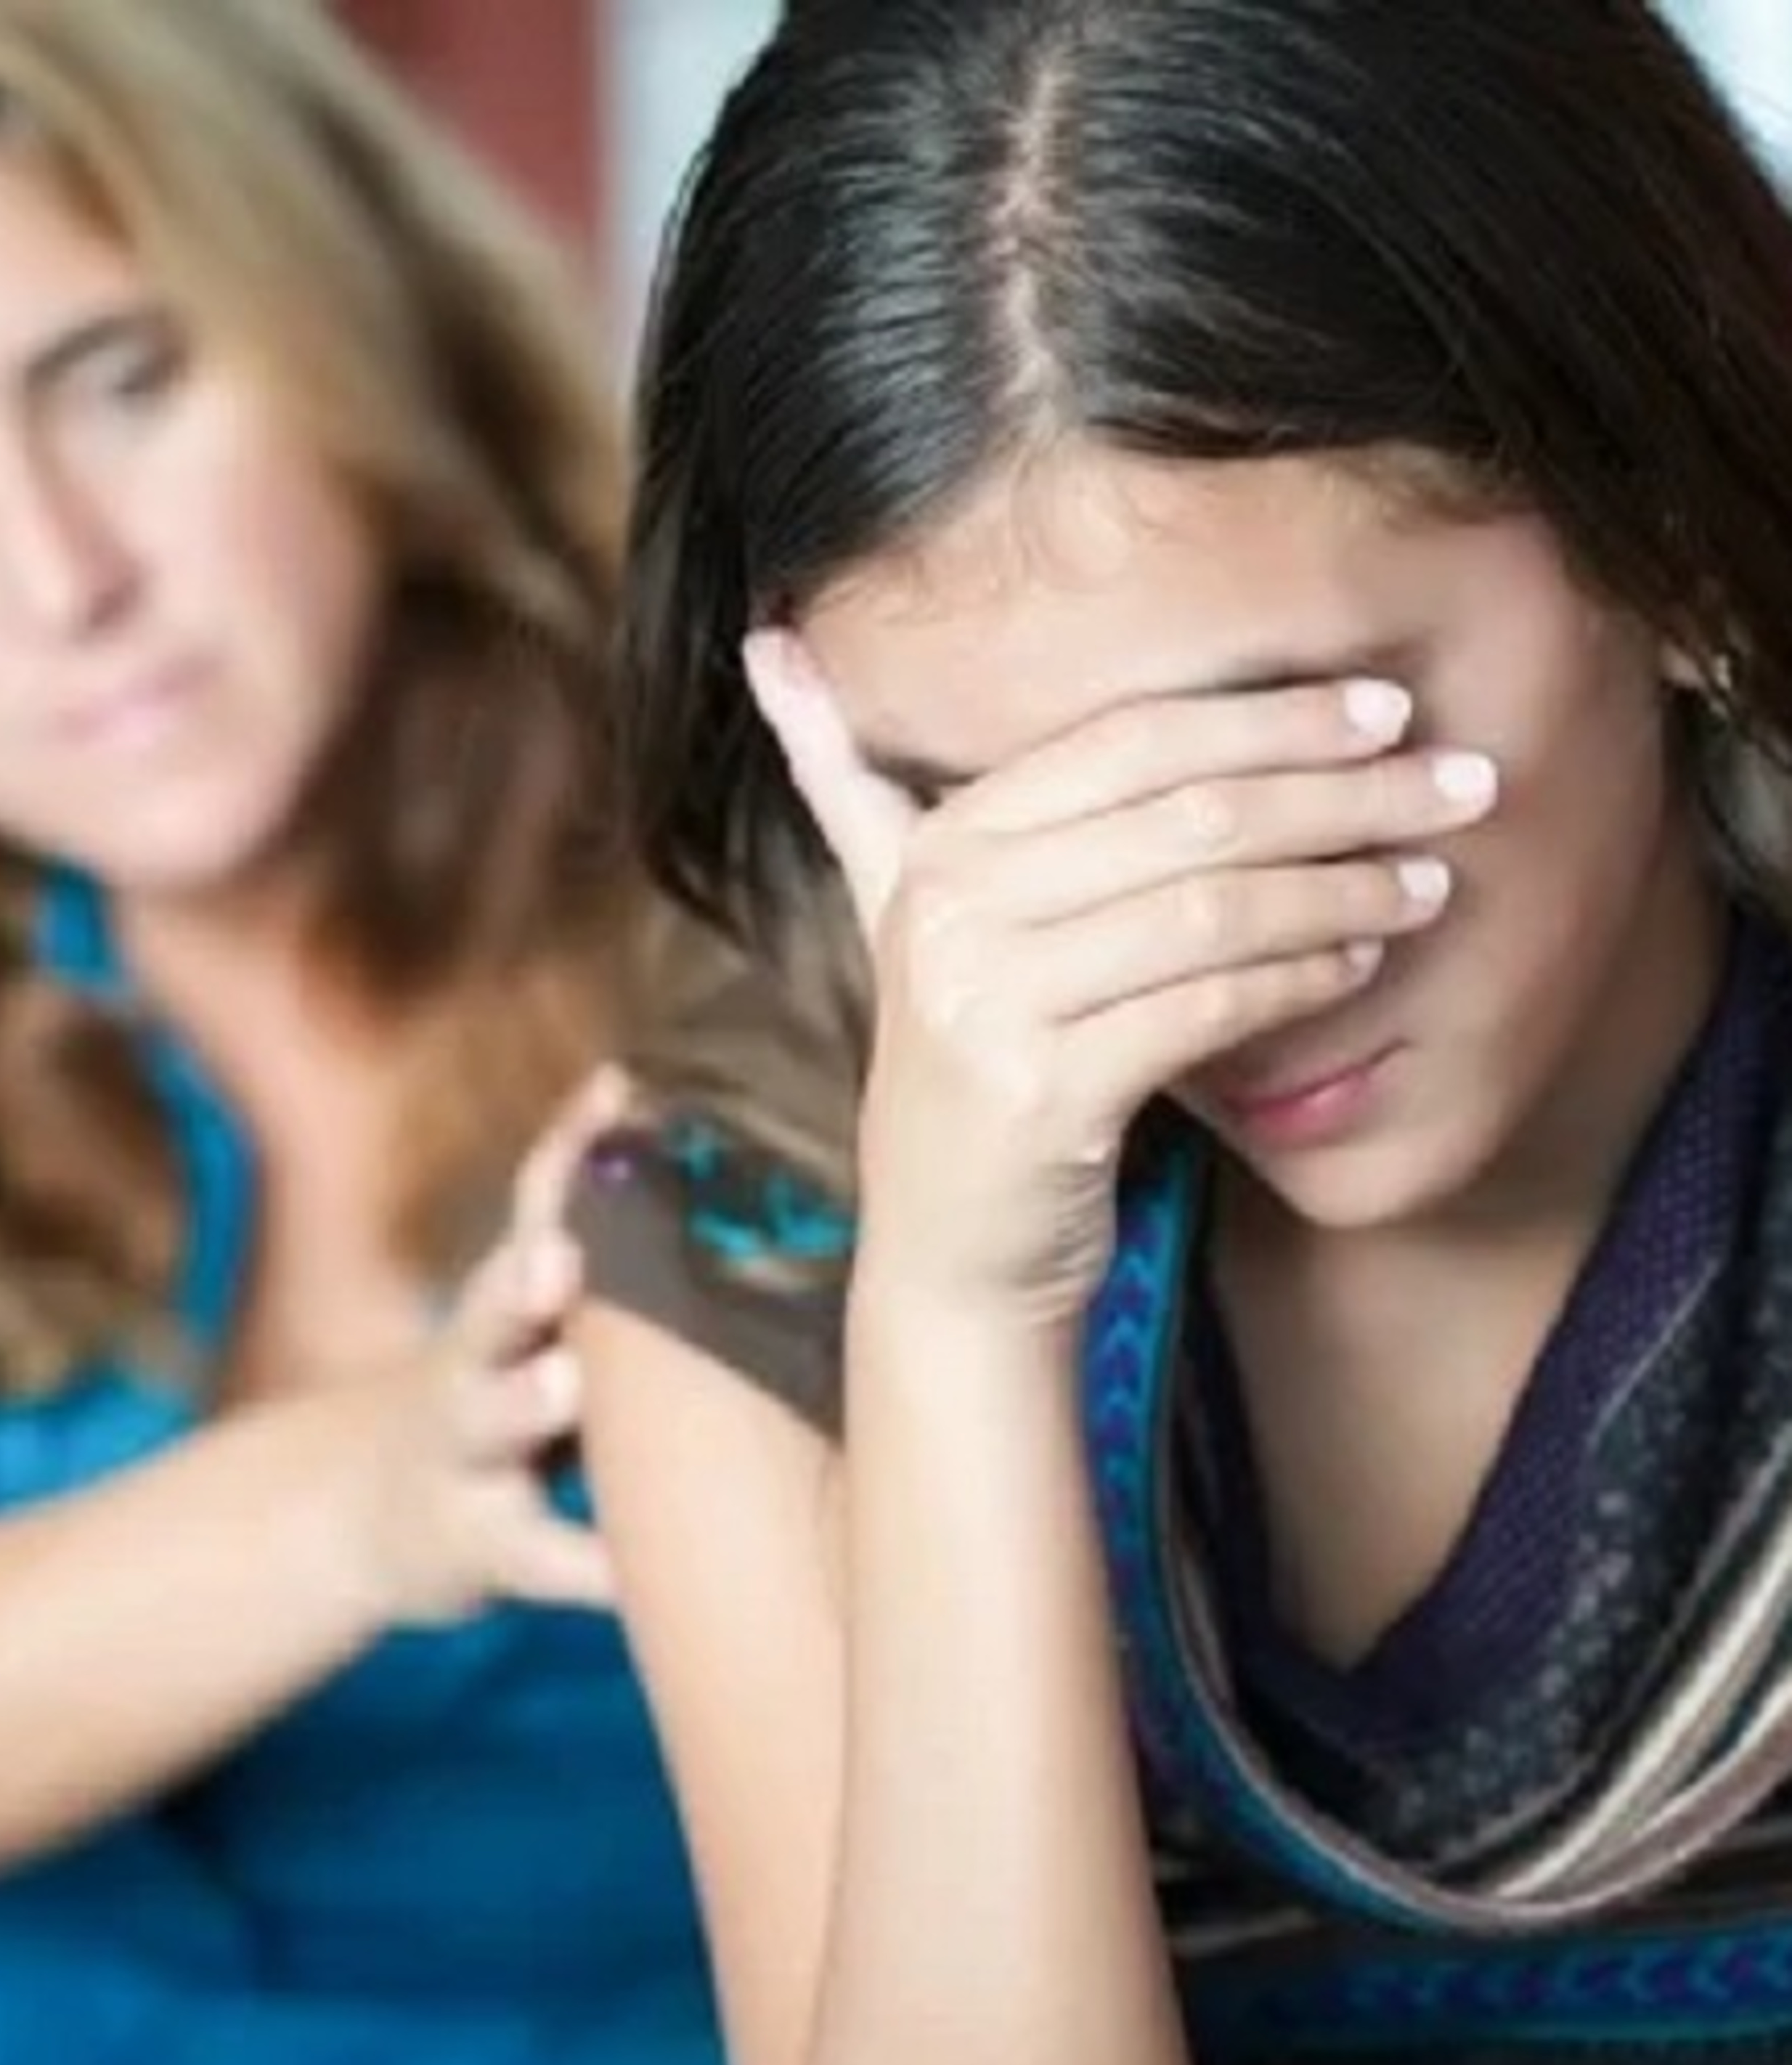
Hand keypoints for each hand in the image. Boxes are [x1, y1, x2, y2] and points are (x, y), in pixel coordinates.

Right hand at [330, 1066, 631, 1625]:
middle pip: (490, 1310)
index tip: (620, 1093)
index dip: (572, 1148)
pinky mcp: (479, 1548)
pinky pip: (539, 1558)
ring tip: (560, 1383)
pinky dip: (586, 1566)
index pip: (536, 1204)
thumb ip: (576, 1225)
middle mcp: (474, 1364)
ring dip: (521, 1401)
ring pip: (490, 1425)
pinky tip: (633, 1576)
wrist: (365, 1513)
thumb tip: (648, 1097)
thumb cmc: (490, 1387)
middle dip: (522, 1280)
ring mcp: (465, 1458)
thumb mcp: (520, 1308)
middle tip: (558, 1255)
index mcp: (506, 1295)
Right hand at [744, 631, 1496, 1320]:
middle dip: (1341, 790)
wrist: (948, 1249)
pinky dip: (1296, 978)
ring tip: (1431, 880)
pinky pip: (1205, 1006)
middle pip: (1185, 814)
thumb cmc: (967, 1066)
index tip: (1384, 710)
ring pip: (1208, 906)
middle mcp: (951, 912)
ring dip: (1342, 886)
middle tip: (1458, 783)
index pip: (1128, 744)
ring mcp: (989, 1004)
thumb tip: (771, 650)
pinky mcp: (1042, 1094)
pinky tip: (1361, 965)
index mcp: (939, 851)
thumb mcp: (899, 915)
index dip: (1269, 718)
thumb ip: (850, 788)